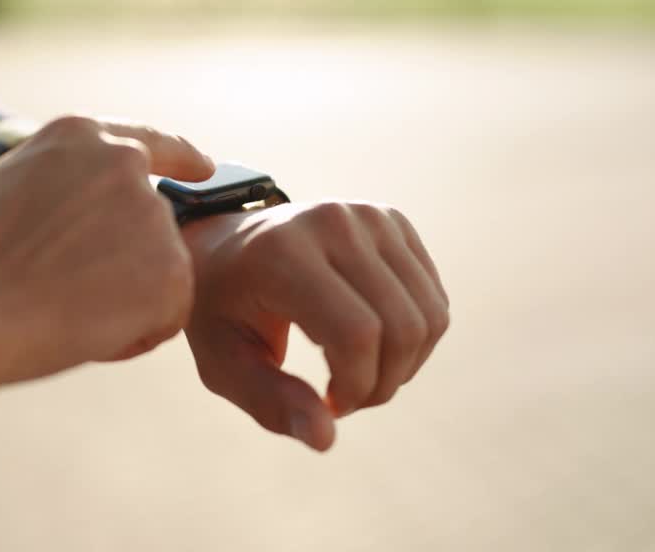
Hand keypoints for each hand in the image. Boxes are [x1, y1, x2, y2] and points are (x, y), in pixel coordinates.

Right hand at [0, 116, 214, 387]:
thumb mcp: (9, 190)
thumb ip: (62, 190)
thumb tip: (90, 224)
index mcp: (78, 135)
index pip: (148, 142)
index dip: (181, 157)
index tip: (203, 168)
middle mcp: (124, 163)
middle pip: (151, 223)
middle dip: (125, 262)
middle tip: (63, 294)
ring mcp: (152, 215)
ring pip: (157, 274)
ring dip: (122, 300)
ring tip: (57, 311)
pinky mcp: (172, 271)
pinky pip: (164, 317)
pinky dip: (133, 336)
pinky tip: (81, 333)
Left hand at [181, 201, 448, 450]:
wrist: (225, 244)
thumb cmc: (220, 310)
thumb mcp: (223, 362)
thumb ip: (270, 402)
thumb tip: (326, 439)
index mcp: (281, 252)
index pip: (356, 333)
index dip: (356, 387)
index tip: (329, 405)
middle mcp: (332, 222)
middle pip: (402, 327)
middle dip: (383, 384)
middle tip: (346, 398)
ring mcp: (368, 215)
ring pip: (430, 317)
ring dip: (404, 366)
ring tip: (358, 374)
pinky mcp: (392, 220)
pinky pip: (434, 300)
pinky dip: (414, 340)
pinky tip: (373, 345)